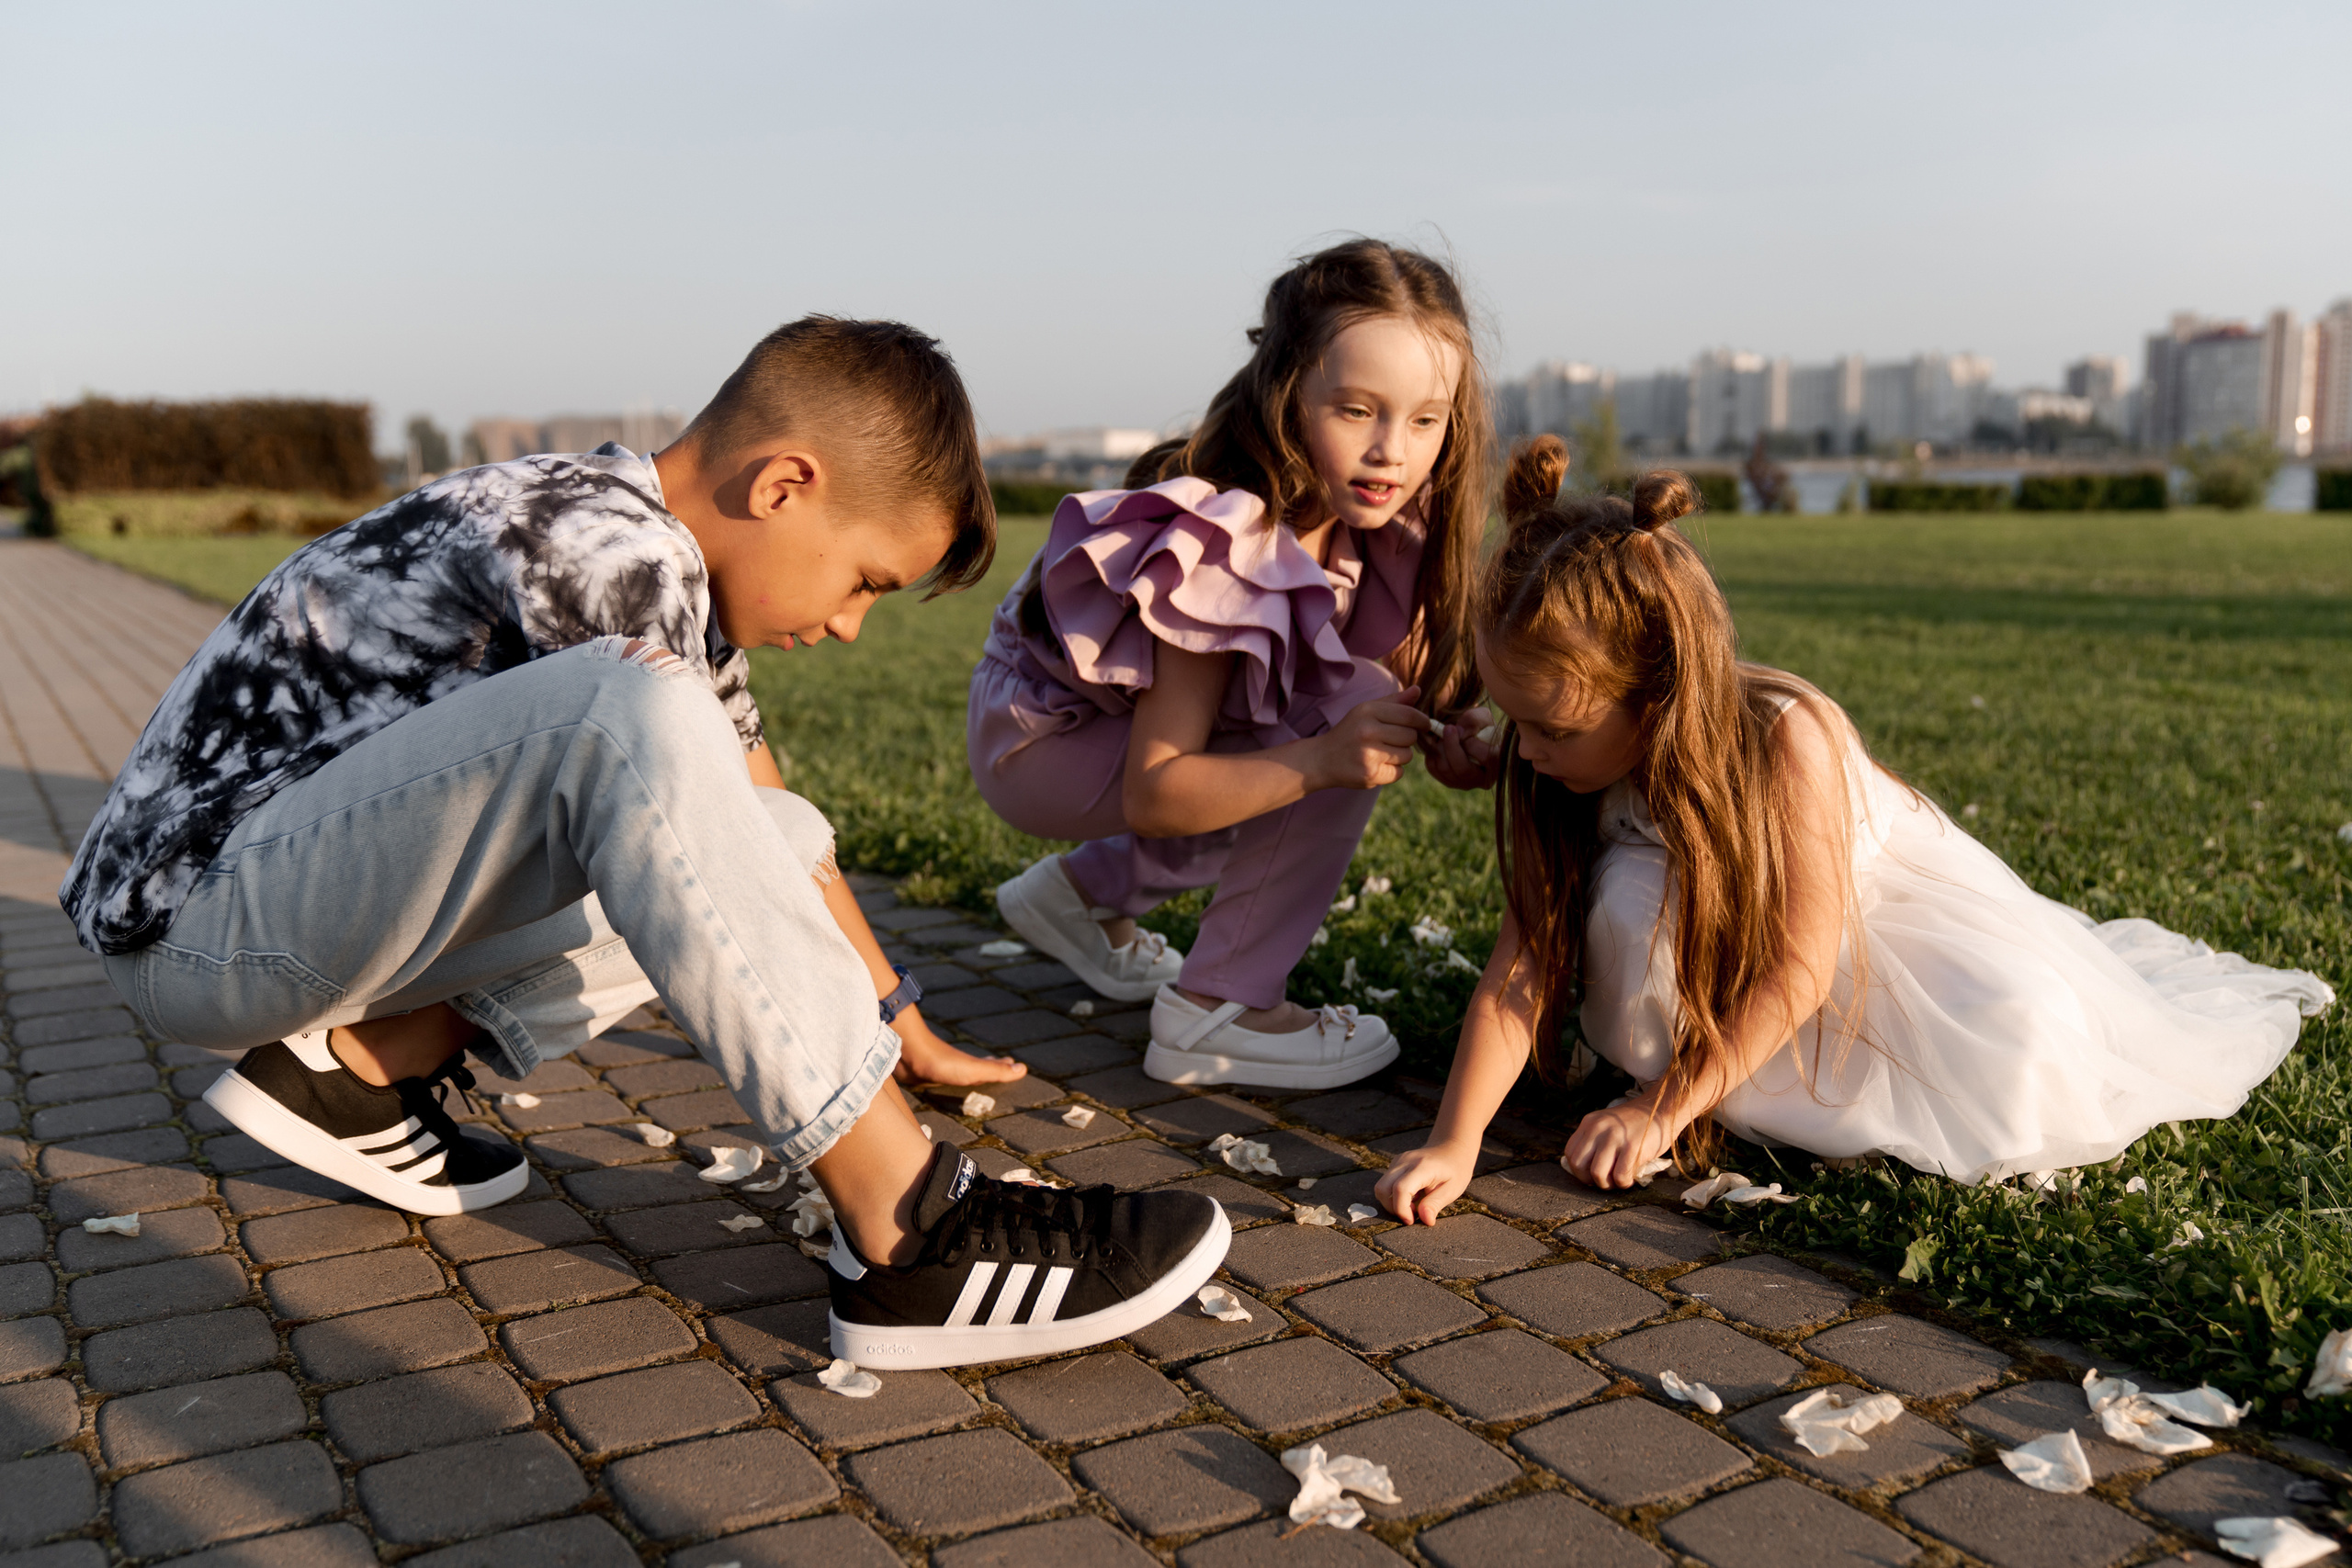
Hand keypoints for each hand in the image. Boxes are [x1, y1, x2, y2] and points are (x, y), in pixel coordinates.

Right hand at [1313, 684, 1424, 790]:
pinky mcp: (1370, 775)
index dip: (1422, 721)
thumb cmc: (1350, 732)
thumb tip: (1418, 690)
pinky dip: (1392, 771)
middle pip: (1410, 736)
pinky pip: (1399, 773)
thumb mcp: (1367, 711)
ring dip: (1400, 756)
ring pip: (1407, 755)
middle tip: (1391, 740)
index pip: (1409, 715)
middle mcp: (1367, 731)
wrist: (1322, 759)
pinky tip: (1377, 765)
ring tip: (1381, 753)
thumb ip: (1394, 701)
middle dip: (1407, 739)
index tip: (1424, 724)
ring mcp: (1368, 754)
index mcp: (1367, 711)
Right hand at [1374, 1137, 1476, 1225]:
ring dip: (1392, 1202)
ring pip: (1381, 1187)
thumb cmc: (1455, 1169)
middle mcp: (1405, 1161)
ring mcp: (1398, 1161)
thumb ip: (1435, 1204)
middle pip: (1383, 1188)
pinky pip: (1386, 1183)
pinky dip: (1394, 1195)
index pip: (1401, 1189)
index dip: (1402, 1209)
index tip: (1412, 1220)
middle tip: (1412, 1214)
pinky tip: (1412, 1196)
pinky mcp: (1395, 1164)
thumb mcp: (1452, 1189)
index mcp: (1422, 1167)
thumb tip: (1425, 1220)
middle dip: (1393, 1208)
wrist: (1451, 1148)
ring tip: (1412, 1205)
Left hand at [1424, 708, 1501, 790]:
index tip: (1463, 729)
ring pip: (1446, 770)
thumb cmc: (1481, 726)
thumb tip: (1459, 731)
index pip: (1486, 757)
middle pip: (1462, 769)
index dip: (1471, 742)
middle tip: (1448, 727)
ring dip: (1440, 748)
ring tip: (1443, 734)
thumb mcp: (1482, 716)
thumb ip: (1474, 719)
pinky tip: (1438, 743)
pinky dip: (1432, 753)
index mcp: (1499, 763)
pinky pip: (1434, 769)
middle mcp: (1483, 779)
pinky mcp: (1449, 783)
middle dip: (1451, 746)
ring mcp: (1465, 784)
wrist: (1470, 736)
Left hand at [1561, 1098, 1678, 1188]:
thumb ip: (1594, 1141)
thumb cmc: (1636, 1124)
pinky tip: (1631, 1178)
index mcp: (1589, 1122)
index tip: (1591, 1174)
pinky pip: (1620, 1176)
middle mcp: (1598, 1128)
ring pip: (1597, 1173)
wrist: (1663, 1109)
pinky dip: (1624, 1183)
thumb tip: (1583, 1170)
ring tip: (1618, 1180)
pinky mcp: (1632, 1147)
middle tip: (1605, 1180)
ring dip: (1608, 1184)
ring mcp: (1614, 1137)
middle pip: (1578, 1165)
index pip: (1570, 1153)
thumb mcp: (1607, 1124)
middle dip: (1590, 1179)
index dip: (1579, 1170)